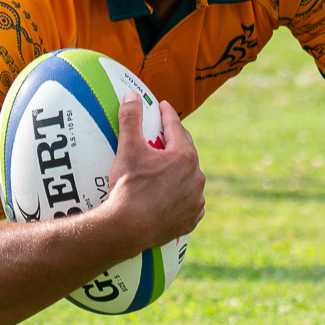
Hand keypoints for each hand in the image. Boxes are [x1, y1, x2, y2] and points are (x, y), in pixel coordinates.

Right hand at [103, 95, 203, 249]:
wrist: (128, 228)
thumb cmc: (129, 187)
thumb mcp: (128, 148)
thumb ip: (131, 119)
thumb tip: (132, 97)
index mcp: (185, 157)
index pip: (176, 127)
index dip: (167, 114)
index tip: (162, 106)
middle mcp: (196, 177)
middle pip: (186, 152)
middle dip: (175, 142)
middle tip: (163, 135)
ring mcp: (195, 200)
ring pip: (190, 178)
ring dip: (181, 171)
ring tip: (168, 168)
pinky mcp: (190, 219)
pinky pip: (189, 202)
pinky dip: (182, 196)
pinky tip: (173, 196)